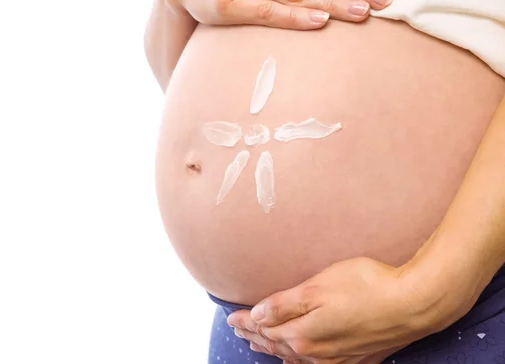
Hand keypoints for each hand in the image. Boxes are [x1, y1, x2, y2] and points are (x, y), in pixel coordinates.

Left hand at [226, 257, 459, 363]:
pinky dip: (298, 359)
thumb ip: (283, 305)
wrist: (412, 305)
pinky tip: (296, 358)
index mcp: (302, 334)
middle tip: (240, 330)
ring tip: (260, 344)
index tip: (232, 317)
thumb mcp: (316, 288)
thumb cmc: (364, 287)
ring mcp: (335, 359)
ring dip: (274, 348)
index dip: (246, 322)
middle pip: (276, 344)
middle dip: (255, 336)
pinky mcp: (354, 358)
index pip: (264, 328)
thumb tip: (256, 316)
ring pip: (294, 356)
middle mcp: (315, 352)